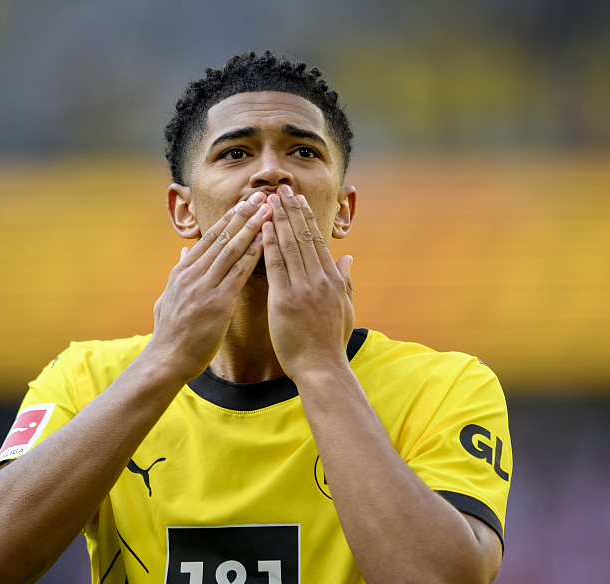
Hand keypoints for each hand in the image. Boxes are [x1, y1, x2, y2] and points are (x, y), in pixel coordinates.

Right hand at [149, 192, 271, 381]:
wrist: (167, 360)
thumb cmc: (171, 334)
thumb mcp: (168, 297)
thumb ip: (179, 273)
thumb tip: (184, 253)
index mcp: (182, 272)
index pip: (209, 237)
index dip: (229, 218)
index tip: (245, 202)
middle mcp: (192, 274)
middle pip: (222, 237)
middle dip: (244, 214)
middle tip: (262, 196)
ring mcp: (204, 287)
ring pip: (231, 249)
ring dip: (252, 227)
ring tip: (268, 210)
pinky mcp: (216, 303)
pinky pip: (238, 273)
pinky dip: (252, 255)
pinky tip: (266, 242)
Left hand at [263, 186, 354, 380]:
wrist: (322, 368)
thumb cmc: (331, 342)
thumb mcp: (345, 308)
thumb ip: (345, 281)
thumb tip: (348, 259)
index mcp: (333, 280)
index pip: (317, 241)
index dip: (305, 218)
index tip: (297, 200)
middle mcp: (320, 280)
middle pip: (303, 237)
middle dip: (290, 211)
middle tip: (280, 189)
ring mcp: (303, 289)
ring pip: (290, 247)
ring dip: (278, 221)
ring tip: (268, 201)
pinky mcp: (286, 301)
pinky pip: (276, 267)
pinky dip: (269, 246)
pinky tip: (261, 230)